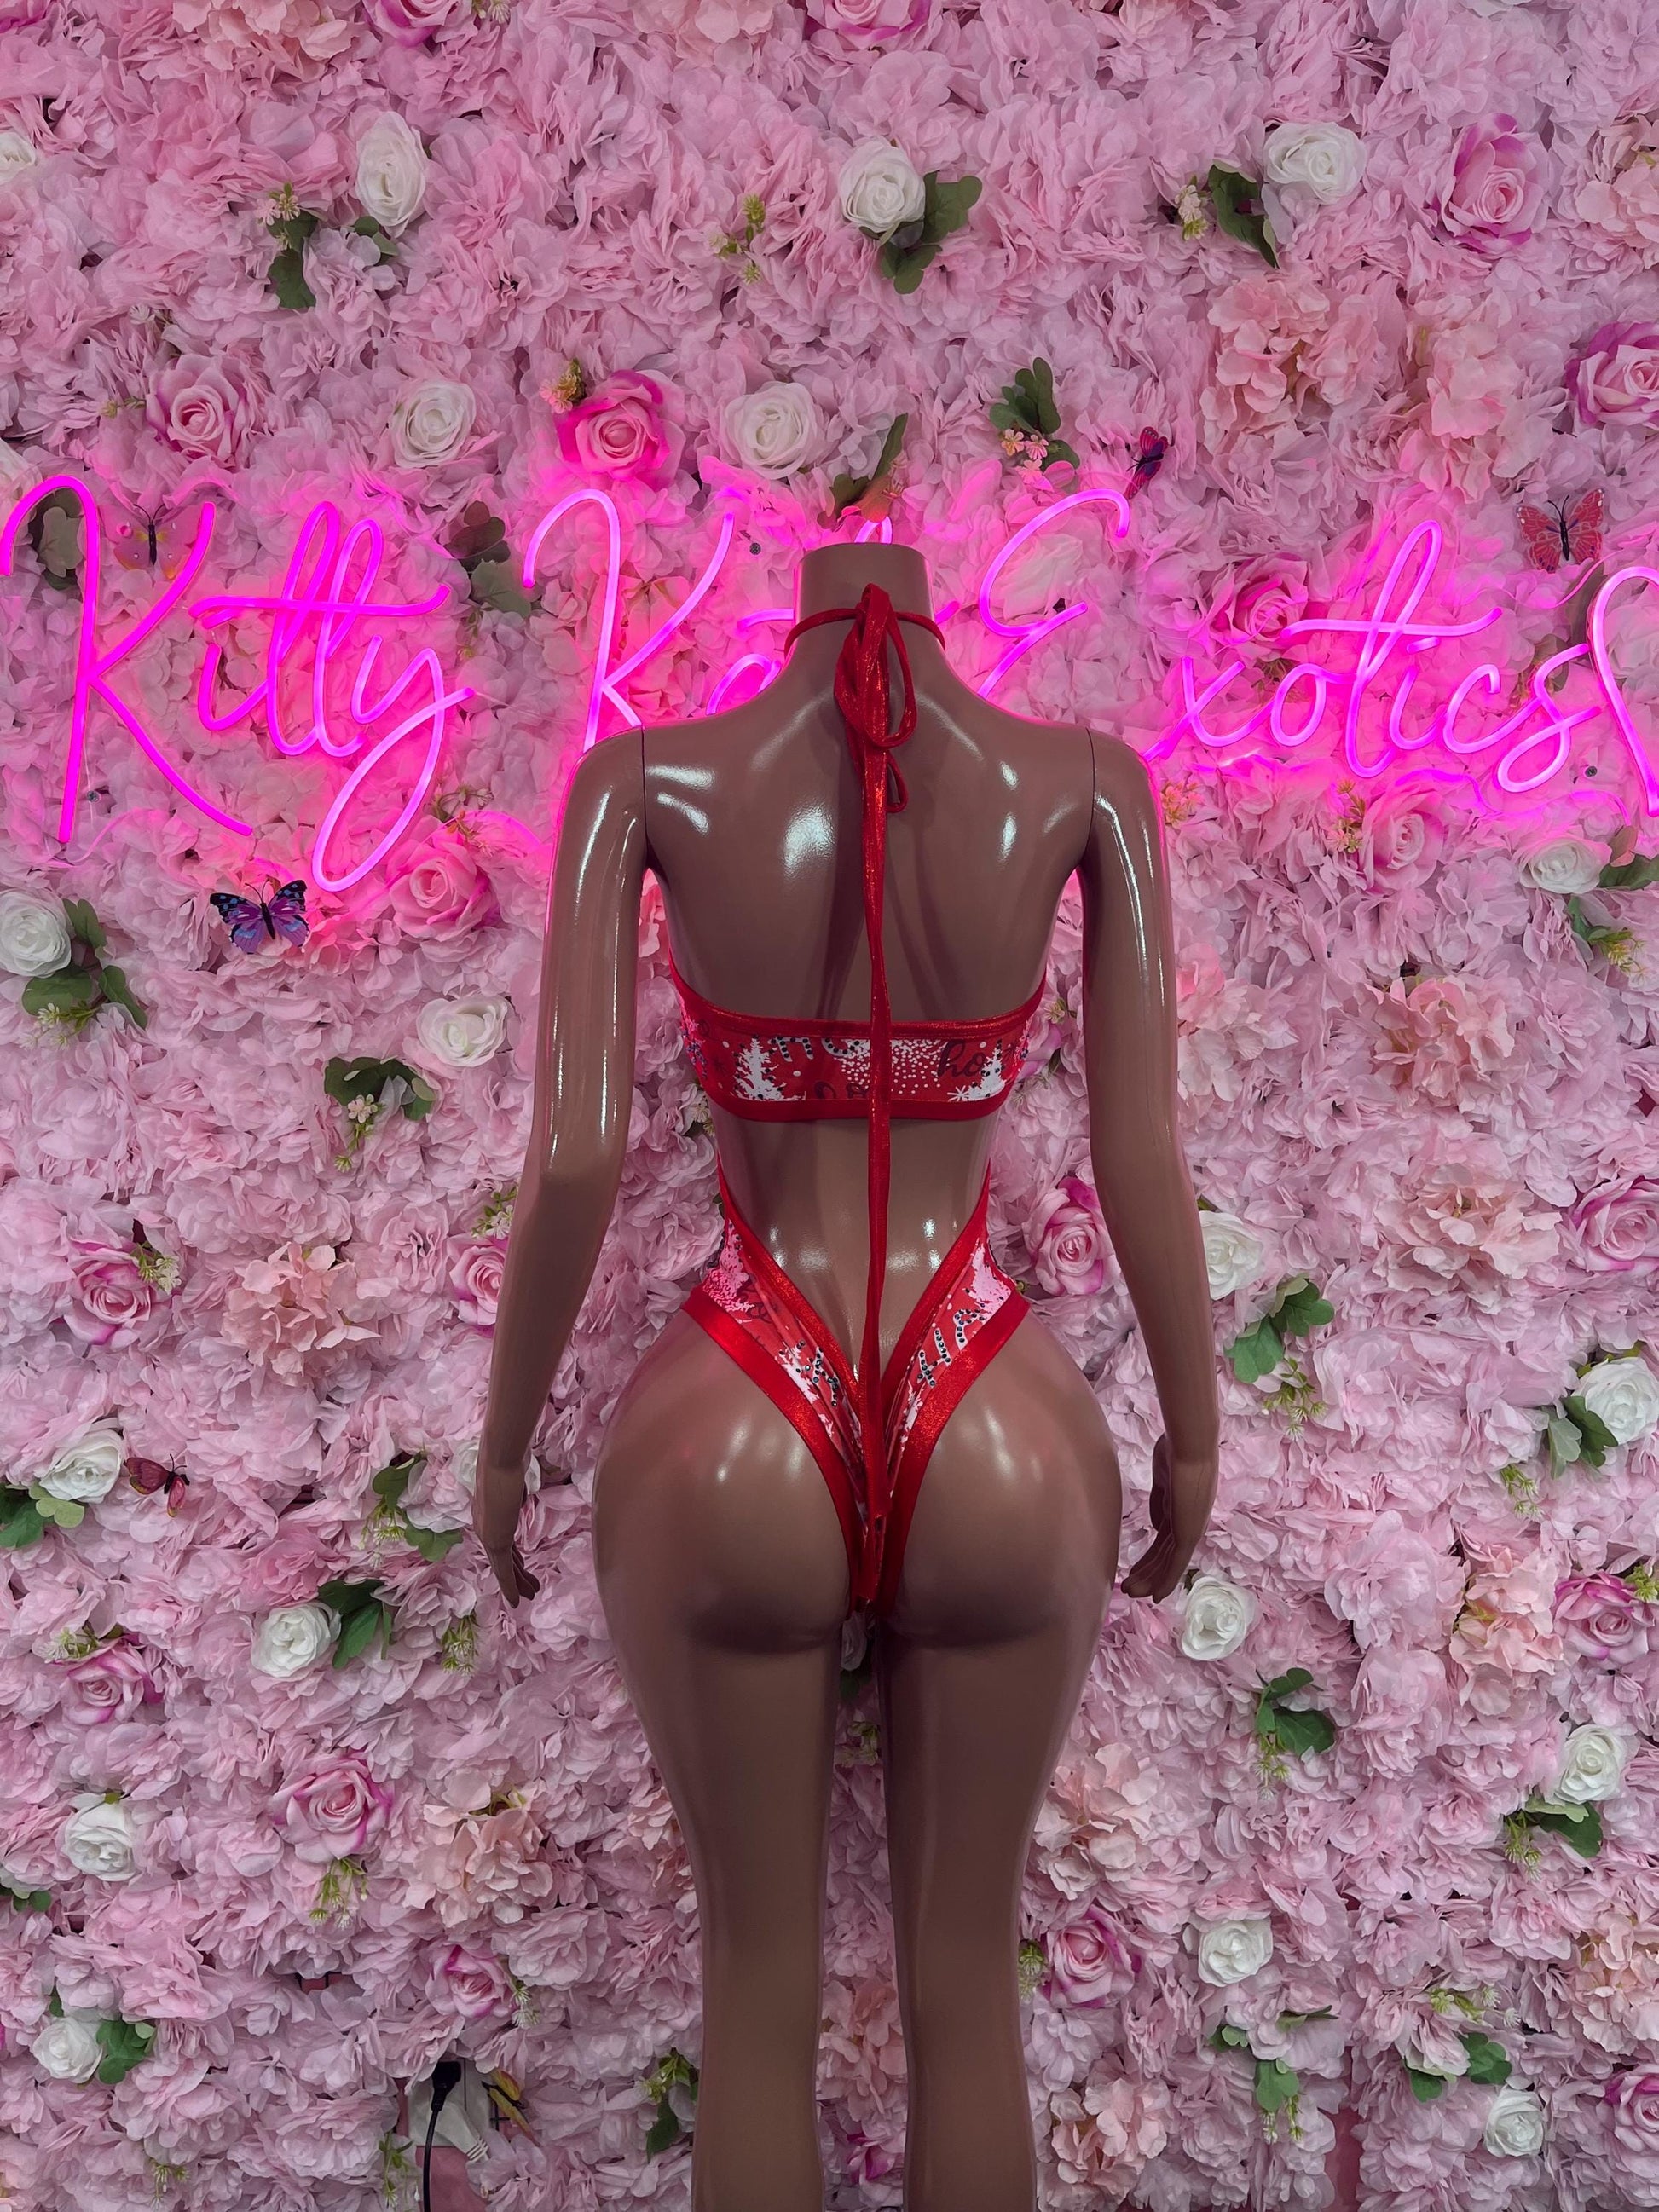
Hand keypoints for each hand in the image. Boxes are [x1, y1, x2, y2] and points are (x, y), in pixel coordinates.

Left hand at [471, 1463, 541, 1608]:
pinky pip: (504, 1570)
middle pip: (502, 1558)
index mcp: (487, 1514)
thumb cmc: (508, 1461)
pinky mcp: (494, 1540)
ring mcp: (487, 1534)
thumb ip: (515, 1492)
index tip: (524, 1567)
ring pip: (503, 1568)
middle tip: (531, 1588)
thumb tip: (520, 1493)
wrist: (500, 1459)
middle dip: (518, 1574)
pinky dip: (510, 1587)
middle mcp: (484, 1527)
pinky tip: (516, 1600)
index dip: (514, 1558)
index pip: (502, 1542)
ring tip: (530, 1595)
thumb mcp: (513, 1480)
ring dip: (517, 1583)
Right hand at [1119, 1433, 1216, 1602]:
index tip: (1135, 1569)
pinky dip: (1166, 1580)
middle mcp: (1191, 1522)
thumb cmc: (1175, 1449)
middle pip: (1166, 1554)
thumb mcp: (1163, 1478)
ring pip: (1169, 1562)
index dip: (1150, 1556)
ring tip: (1130, 1592)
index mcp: (1184, 1509)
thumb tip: (1156, 1528)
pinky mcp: (1189, 1532)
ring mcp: (1191, 1528)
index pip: (1165, 1539)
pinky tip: (1155, 1595)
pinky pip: (1177, 1562)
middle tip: (1129, 1587)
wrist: (1189, 1444)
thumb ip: (1160, 1503)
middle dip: (1147, 1572)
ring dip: (1151, 1579)